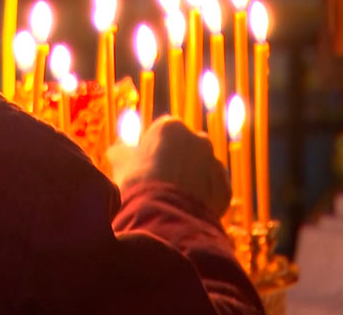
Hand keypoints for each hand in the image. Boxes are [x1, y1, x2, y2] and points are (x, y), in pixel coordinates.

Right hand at [107, 116, 230, 217]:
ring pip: (202, 169)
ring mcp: (214, 163)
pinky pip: (213, 191)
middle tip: (160, 183)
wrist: (163, 216)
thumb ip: (121, 152)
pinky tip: (186, 209)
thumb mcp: (121, 164)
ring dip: (192, 179)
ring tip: (174, 200)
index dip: (152, 151)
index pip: (162, 133)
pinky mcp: (224, 188)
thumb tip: (117, 150)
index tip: (144, 167)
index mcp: (170, 127)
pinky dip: (204, 198)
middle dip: (177, 162)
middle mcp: (198, 139)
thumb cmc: (137, 184)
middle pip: (186, 149)